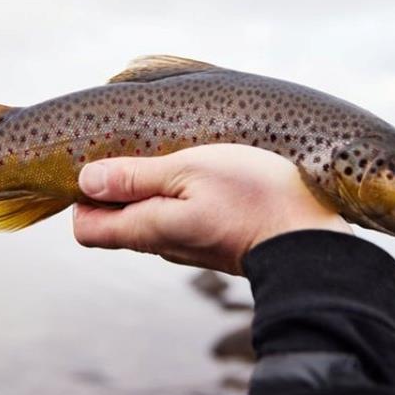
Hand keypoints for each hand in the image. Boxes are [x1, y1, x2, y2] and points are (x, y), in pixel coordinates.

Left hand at [72, 144, 351, 274]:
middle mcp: (161, 245)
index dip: (84, 196)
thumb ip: (134, 178)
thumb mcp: (189, 170)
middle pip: (116, 220)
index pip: (85, 229)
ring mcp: (188, 245)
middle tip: (142, 149)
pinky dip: (179, 194)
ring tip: (176, 154)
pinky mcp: (212, 239)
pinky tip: (202, 171)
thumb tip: (85, 180)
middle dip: (117, 186)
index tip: (102, 162)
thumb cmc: (252, 197)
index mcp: (146, 230)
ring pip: (150, 216)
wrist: (310, 238)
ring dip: (152, 186)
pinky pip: (179, 217)